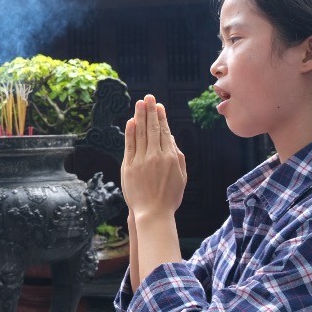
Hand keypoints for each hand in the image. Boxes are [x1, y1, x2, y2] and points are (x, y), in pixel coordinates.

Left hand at [121, 94, 187, 220]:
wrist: (153, 213)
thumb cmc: (169, 197)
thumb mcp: (181, 177)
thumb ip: (178, 157)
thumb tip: (171, 140)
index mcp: (171, 157)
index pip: (165, 132)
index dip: (162, 118)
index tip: (159, 107)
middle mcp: (156, 156)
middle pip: (153, 129)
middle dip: (151, 111)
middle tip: (149, 97)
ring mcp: (142, 160)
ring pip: (141, 133)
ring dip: (140, 116)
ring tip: (140, 103)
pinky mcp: (129, 166)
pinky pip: (130, 145)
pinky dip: (130, 132)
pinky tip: (131, 121)